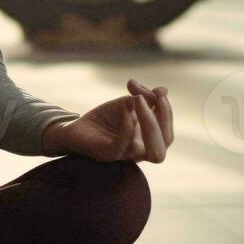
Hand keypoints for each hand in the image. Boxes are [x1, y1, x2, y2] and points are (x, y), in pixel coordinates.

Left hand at [41, 79, 172, 162]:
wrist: (76, 126)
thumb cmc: (105, 118)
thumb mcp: (127, 103)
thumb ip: (145, 97)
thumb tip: (163, 89)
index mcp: (148, 140)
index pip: (167, 131)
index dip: (167, 110)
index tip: (159, 91)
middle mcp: (140, 150)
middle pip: (165, 143)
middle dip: (165, 118)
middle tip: (156, 96)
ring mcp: (125, 154)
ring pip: (149, 150)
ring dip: (148, 120)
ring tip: (137, 99)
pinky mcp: (108, 154)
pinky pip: (123, 146)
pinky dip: (128, 127)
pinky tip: (125, 109)